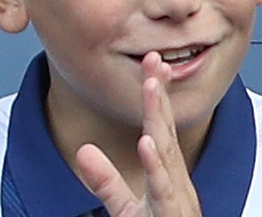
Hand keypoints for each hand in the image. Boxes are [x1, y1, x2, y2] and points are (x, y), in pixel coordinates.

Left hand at [67, 60, 210, 216]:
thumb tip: (84, 151)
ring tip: (151, 88)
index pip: (160, 130)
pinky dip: (157, 165)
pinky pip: (164, 189)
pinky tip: (148, 142)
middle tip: (154, 60)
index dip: (156, 97)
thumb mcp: (127, 209)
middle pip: (166, 132)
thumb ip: (106, 182)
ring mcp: (177, 199)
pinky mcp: (172, 216)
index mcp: (168, 178)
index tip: (152, 64)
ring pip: (168, 153)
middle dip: (160, 95)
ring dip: (159, 118)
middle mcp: (176, 183)